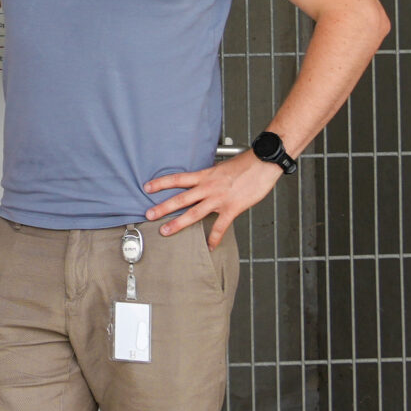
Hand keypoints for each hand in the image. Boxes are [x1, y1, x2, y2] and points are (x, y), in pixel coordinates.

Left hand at [142, 154, 284, 247]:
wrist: (263, 164)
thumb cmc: (245, 164)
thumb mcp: (222, 167)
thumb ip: (210, 176)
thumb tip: (203, 181)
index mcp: (205, 175)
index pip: (178, 179)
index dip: (161, 183)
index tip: (147, 187)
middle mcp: (208, 187)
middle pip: (180, 198)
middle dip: (163, 207)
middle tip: (148, 215)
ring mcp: (219, 199)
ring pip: (194, 213)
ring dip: (178, 223)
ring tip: (165, 231)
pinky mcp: (232, 208)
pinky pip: (220, 227)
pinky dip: (214, 239)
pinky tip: (209, 247)